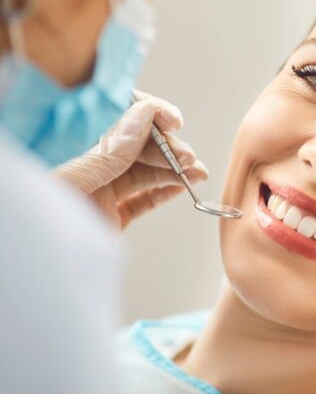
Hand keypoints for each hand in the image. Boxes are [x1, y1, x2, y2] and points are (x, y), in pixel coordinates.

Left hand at [54, 90, 207, 228]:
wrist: (39, 278)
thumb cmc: (41, 230)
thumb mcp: (74, 184)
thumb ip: (109, 154)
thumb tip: (143, 116)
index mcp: (76, 156)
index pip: (117, 122)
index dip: (147, 115)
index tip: (171, 119)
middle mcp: (91, 172)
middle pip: (137, 149)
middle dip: (167, 149)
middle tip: (189, 159)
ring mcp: (102, 196)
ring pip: (145, 174)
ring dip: (174, 170)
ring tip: (198, 173)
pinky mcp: (112, 220)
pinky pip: (143, 201)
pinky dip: (164, 192)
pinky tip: (182, 187)